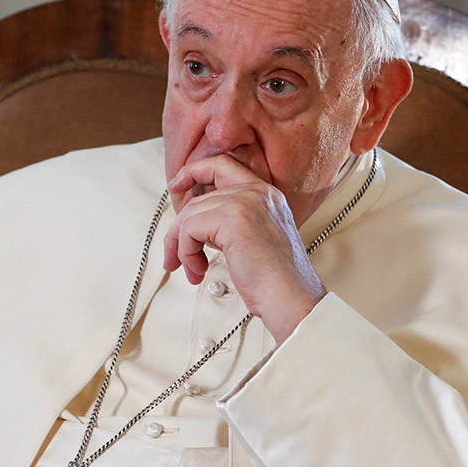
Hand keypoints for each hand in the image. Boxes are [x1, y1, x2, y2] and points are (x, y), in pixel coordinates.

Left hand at [164, 155, 326, 343]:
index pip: (222, 165)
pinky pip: (189, 228)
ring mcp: (246, 202)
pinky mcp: (233, 219)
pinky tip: (199, 272)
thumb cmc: (275, 282)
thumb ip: (230, 222)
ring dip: (183, 247)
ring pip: (190, 215)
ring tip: (194, 271)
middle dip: (179, 230)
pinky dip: (186, 252)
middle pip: (199, 197)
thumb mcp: (254, 240)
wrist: (293, 301)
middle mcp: (258, 192)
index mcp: (267, 194)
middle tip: (174, 259)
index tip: (176, 186)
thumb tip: (190, 223)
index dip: (195, 171)